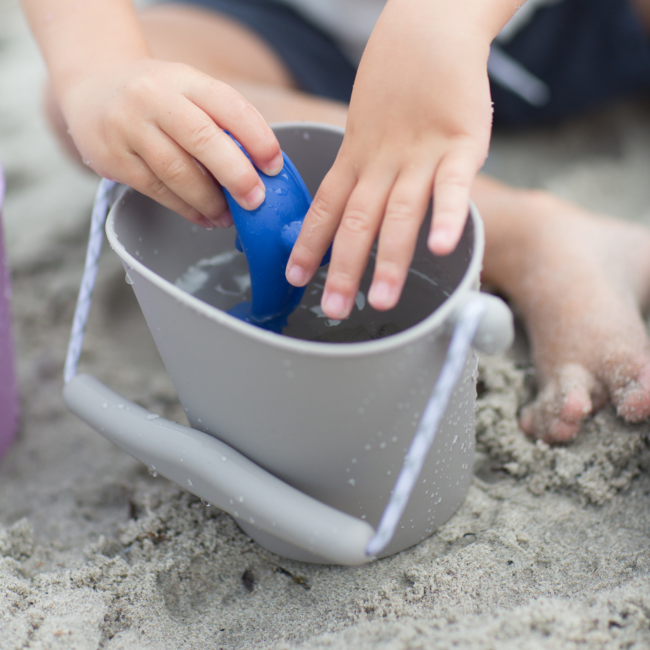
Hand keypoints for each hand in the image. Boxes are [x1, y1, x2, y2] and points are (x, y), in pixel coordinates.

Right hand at [60, 58, 282, 228]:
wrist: (91, 87)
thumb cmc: (155, 98)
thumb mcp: (188, 92)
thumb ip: (220, 122)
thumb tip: (260, 170)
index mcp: (184, 79)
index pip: (228, 104)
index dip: (257, 137)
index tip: (274, 166)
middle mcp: (154, 98)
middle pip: (203, 139)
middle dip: (236, 175)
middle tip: (256, 201)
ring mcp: (129, 127)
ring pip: (178, 171)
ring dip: (210, 201)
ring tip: (228, 217)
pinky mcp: (113, 158)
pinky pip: (157, 190)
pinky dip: (186, 208)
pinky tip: (203, 217)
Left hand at [285, 0, 492, 318]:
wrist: (429, 29)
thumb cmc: (398, 86)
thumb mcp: (365, 131)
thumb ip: (360, 173)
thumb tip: (348, 213)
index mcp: (357, 159)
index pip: (326, 208)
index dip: (309, 244)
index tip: (295, 276)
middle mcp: (382, 163)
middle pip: (358, 221)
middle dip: (343, 268)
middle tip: (333, 308)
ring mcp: (421, 155)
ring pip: (401, 212)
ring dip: (388, 258)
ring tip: (379, 298)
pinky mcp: (462, 143)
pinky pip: (455, 185)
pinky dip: (448, 216)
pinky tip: (441, 248)